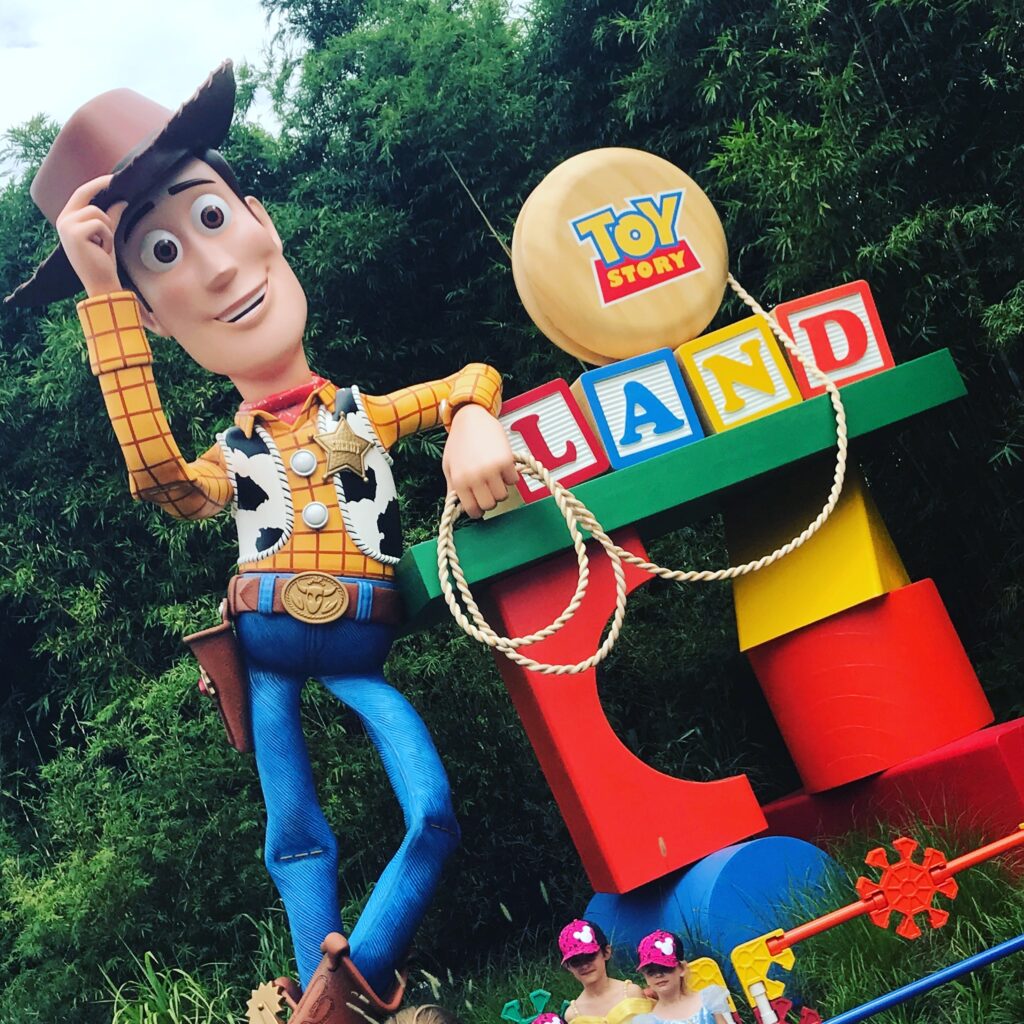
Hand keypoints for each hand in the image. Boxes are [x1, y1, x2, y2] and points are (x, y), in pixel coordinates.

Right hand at [55, 175, 127, 297]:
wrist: (100, 284)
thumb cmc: (102, 263)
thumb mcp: (106, 236)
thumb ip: (111, 218)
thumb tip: (121, 201)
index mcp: (68, 220)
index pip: (81, 194)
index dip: (96, 184)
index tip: (112, 178)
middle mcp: (63, 221)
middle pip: (84, 194)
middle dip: (102, 185)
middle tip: (117, 181)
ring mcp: (66, 226)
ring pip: (97, 212)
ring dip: (107, 229)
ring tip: (104, 246)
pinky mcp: (74, 233)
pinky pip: (100, 224)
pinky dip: (107, 238)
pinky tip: (102, 250)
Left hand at [442, 403, 517, 517]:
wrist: (471, 418)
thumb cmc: (458, 442)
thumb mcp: (449, 466)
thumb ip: (453, 488)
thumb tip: (456, 507)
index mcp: (460, 481)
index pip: (473, 509)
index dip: (477, 510)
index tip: (479, 507)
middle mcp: (476, 477)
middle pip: (490, 505)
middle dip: (489, 500)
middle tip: (488, 490)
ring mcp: (492, 469)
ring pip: (503, 495)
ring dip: (500, 489)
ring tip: (495, 478)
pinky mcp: (506, 460)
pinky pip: (513, 480)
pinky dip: (510, 476)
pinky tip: (502, 467)